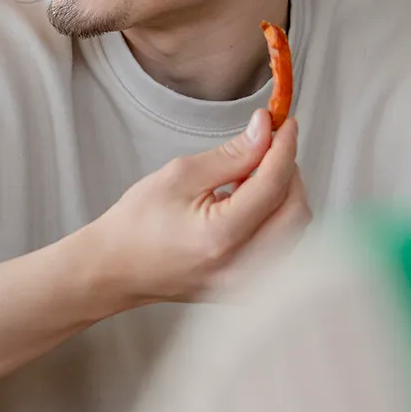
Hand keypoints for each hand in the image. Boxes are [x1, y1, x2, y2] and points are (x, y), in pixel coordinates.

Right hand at [78, 109, 306, 308]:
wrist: (114, 269)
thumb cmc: (136, 224)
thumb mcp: (179, 176)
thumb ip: (230, 155)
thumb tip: (265, 131)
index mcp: (221, 236)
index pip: (274, 184)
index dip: (284, 147)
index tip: (285, 123)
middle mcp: (241, 266)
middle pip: (297, 210)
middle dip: (288, 172)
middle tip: (267, 147)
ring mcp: (245, 283)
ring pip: (294, 229)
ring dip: (283, 195)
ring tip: (251, 178)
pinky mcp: (245, 288)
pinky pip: (280, 246)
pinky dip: (274, 218)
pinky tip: (248, 205)